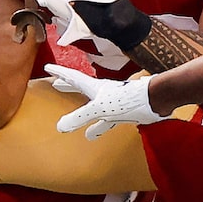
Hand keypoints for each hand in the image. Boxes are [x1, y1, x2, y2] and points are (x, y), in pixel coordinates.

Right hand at [46, 63, 161, 138]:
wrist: (154, 102)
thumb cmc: (127, 100)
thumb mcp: (99, 108)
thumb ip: (79, 117)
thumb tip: (60, 127)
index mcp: (95, 87)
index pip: (73, 77)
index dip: (60, 73)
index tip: (48, 66)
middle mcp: (102, 93)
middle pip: (81, 87)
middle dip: (68, 85)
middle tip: (56, 84)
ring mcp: (112, 103)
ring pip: (91, 107)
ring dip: (80, 111)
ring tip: (69, 120)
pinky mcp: (122, 113)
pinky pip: (104, 121)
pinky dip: (96, 127)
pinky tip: (92, 135)